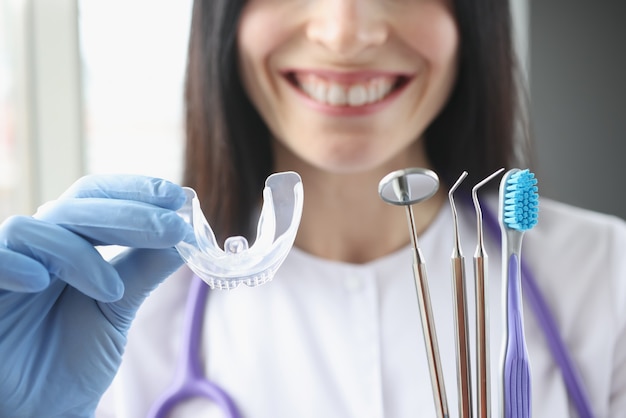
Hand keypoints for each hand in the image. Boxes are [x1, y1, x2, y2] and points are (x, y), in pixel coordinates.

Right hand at [0, 174, 191, 416]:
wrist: (41, 411)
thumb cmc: (73, 358)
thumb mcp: (118, 308)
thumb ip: (144, 268)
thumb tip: (186, 233)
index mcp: (69, 242)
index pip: (98, 198)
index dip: (135, 191)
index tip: (178, 196)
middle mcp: (38, 247)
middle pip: (75, 206)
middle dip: (128, 214)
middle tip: (174, 227)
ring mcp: (8, 267)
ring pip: (33, 229)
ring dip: (79, 253)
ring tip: (113, 291)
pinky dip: (16, 264)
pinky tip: (41, 282)